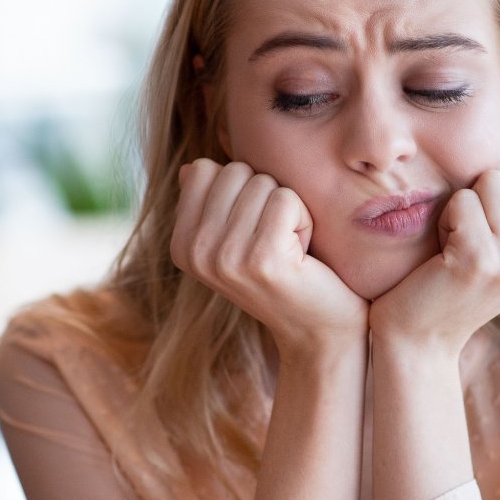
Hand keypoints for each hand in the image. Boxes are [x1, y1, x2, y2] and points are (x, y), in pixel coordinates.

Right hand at [171, 159, 366, 353]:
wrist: (317, 331)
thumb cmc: (282, 276)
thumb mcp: (235, 239)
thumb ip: (210, 202)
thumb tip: (189, 167)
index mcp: (181, 245)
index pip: (202, 170)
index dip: (240, 188)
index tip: (252, 229)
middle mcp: (195, 252)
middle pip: (234, 171)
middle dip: (265, 196)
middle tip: (275, 240)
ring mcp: (225, 257)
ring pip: (263, 183)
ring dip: (288, 210)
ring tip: (288, 249)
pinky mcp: (262, 259)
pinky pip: (286, 199)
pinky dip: (304, 220)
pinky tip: (302, 255)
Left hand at [371, 162, 499, 353]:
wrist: (425, 334)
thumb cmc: (466, 283)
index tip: (498, 228)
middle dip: (490, 192)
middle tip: (476, 233)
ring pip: (492, 181)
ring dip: (466, 205)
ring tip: (461, 242)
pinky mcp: (479, 258)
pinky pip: (462, 200)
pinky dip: (446, 220)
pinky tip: (445, 253)